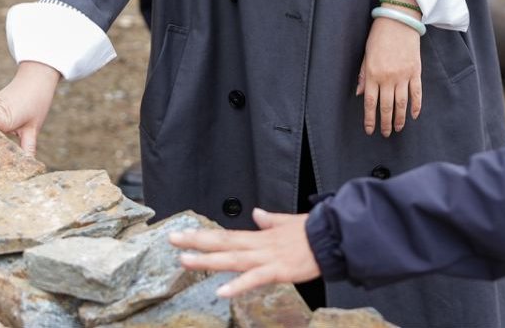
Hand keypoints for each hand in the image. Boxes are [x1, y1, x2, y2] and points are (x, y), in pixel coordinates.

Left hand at [170, 207, 319, 296]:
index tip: (182, 233)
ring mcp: (266, 258)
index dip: (203, 235)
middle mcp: (258, 246)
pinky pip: (254, 279)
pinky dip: (238, 285)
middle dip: (196, 242)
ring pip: (232, 260)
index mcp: (260, 236)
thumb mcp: (287, 221)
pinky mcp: (278, 270)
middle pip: (223, 244)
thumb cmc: (312, 231)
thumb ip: (270, 220)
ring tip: (185, 261)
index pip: (226, 235)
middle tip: (173, 240)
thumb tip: (258, 213)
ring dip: (208, 261)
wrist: (332, 236)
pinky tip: (222, 291)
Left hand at [357, 0, 422, 136]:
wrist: (399, 20)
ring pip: (402, 104)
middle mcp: (388, 77)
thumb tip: (360, 94)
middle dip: (385, 123)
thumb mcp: (366, 54)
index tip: (370, 130)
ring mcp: (403, 75)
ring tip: (398, 128)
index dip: (370, 119)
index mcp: (373, 74)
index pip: (371, 103)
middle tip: (386, 133)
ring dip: (400, 119)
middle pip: (386, 107)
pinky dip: (416, 106)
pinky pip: (416, 93)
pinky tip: (414, 115)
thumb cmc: (379, 35)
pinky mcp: (416, 71)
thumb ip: (363, 75)